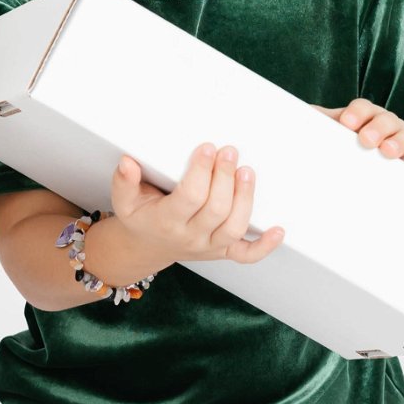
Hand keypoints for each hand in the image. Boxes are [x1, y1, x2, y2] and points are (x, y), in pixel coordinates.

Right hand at [110, 143, 284, 266]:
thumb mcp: (125, 200)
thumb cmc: (141, 217)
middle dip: (225, 178)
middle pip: (216, 210)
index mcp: (166, 221)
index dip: (201, 172)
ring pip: (234, 228)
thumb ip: (124, 182)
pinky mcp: (223, 252)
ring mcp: (209, 246)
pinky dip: (265, 246)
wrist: (148, 246)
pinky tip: (279, 230)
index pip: (189, 197)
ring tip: (247, 172)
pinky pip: (247, 255)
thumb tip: (127, 163)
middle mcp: (190, 237)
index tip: (207, 147)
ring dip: (245, 199)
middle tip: (229, 152)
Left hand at [316, 100, 403, 174]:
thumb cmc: (374, 140)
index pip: (363, 109)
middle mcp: (389, 125)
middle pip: (384, 120)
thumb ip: (328, 122)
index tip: (346, 123)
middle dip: (375, 128)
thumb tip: (301, 113)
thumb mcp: (352, 130)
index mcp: (369, 117)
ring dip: (396, 143)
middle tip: (365, 140)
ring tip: (387, 151)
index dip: (355, 114)